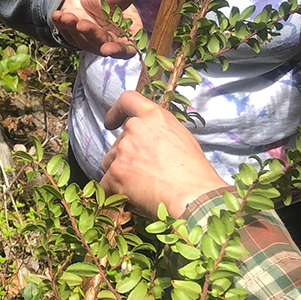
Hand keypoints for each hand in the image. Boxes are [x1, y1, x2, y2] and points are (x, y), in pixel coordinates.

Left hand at [52, 0, 140, 56]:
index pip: (127, 49)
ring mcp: (91, 42)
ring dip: (74, 29)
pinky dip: (62, 26)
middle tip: (82, 25)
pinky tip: (58, 15)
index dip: (118, 51)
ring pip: (83, 42)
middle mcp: (110, 41)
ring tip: (67, 16)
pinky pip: (68, 35)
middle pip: (102, 45)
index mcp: (126, 33)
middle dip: (92, 35)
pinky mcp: (75, 39)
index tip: (108, 48)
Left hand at [101, 91, 224, 215]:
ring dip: (120, 174)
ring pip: (109, 162)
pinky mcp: (116, 173)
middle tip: (144, 174)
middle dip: (125, 157)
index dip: (116, 112)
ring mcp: (123, 150)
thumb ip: (160, 132)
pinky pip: (105, 183)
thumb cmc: (195, 174)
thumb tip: (151, 141)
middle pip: (118, 141)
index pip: (128, 100)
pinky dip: (114, 192)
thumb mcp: (183, 138)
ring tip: (142, 187)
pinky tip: (130, 199)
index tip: (111, 123)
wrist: (193, 198)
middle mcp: (135, 128)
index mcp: (154, 117)